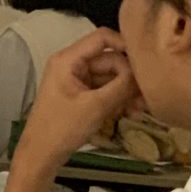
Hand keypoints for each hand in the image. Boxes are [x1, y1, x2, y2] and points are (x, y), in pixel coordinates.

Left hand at [13, 30, 140, 177]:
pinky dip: (119, 98)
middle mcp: (73, 64)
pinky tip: (132, 112)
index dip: (125, 44)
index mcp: (68, 59)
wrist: (42, 153)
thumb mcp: (96, 106)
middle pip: (110, 59)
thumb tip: (144, 73)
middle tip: (148, 96)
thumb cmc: (62, 127)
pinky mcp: (82, 95)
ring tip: (141, 109)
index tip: (146, 60)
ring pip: (111, 76)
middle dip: (129, 77)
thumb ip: (121, 86)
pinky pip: (106, 89)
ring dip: (127, 90)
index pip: (102, 37)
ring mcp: (78, 80)